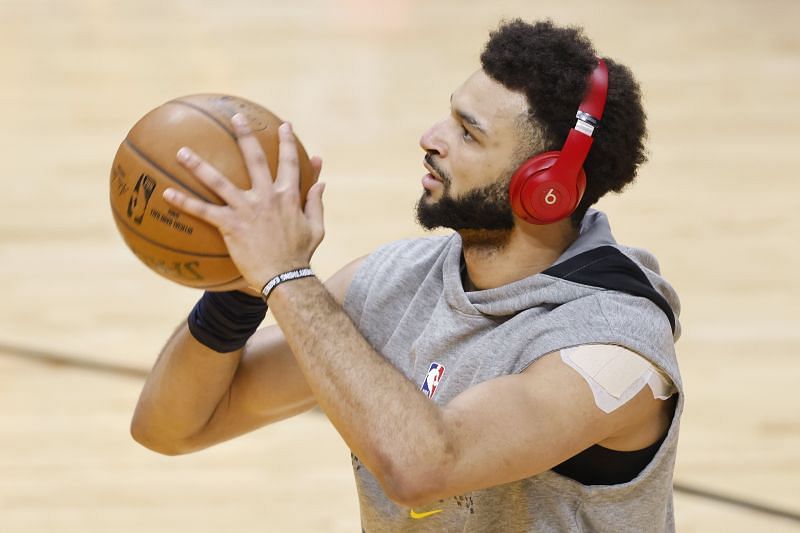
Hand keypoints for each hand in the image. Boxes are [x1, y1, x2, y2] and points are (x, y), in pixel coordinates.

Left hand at [163, 114, 324, 292]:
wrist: (286, 277)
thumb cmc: (301, 255)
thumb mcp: (316, 227)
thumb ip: (316, 202)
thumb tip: (321, 181)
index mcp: (288, 196)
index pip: (289, 162)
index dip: (287, 142)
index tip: (283, 125)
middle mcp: (266, 196)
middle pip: (254, 159)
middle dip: (245, 136)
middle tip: (235, 117)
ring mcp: (246, 209)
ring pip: (219, 181)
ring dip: (198, 165)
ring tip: (181, 151)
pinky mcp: (230, 225)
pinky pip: (203, 211)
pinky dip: (184, 202)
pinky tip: (167, 194)